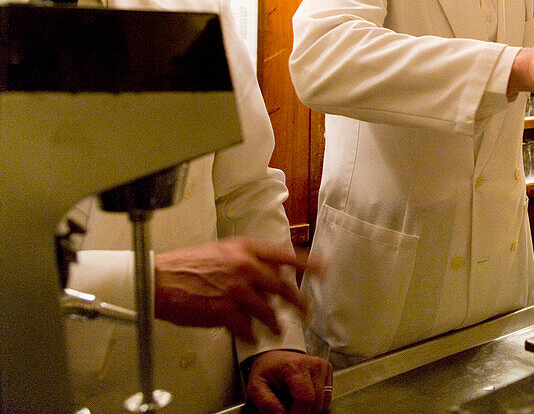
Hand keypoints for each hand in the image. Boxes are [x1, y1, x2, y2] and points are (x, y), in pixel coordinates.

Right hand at [154, 237, 316, 344]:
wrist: (158, 280)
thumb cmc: (186, 266)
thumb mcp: (222, 252)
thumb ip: (247, 259)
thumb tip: (270, 272)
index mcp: (246, 249)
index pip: (285, 255)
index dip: (307, 263)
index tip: (324, 269)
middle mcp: (245, 267)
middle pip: (283, 287)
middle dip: (299, 303)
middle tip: (307, 312)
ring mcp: (237, 289)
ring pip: (268, 311)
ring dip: (275, 324)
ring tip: (277, 330)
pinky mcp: (225, 310)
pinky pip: (248, 327)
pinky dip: (251, 334)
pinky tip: (251, 336)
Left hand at [245, 349, 332, 413]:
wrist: (275, 355)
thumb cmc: (266, 370)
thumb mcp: (256, 386)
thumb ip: (266, 403)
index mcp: (296, 367)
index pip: (305, 399)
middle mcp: (313, 365)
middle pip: (316, 403)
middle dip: (302, 412)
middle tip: (287, 408)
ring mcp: (322, 367)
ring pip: (323, 402)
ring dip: (309, 408)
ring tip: (294, 401)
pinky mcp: (327, 370)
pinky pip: (327, 397)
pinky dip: (316, 402)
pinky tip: (304, 395)